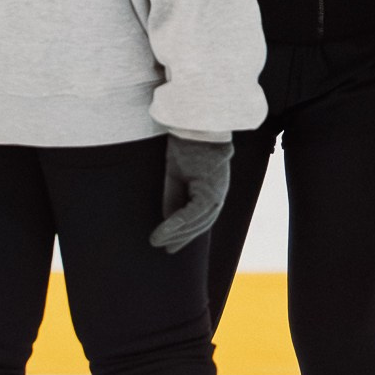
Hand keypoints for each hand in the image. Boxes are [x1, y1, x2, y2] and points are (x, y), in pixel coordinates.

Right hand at [153, 136, 232, 251]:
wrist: (196, 127)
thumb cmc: (188, 146)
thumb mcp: (178, 176)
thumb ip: (176, 198)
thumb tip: (169, 221)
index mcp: (213, 190)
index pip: (201, 219)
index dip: (186, 234)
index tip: (171, 246)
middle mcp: (218, 194)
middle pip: (201, 223)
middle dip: (182, 238)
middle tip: (164, 248)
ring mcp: (217, 192)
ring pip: (197, 221)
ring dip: (176, 233)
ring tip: (156, 241)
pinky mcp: (210, 189)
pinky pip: (193, 212)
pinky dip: (178, 223)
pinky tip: (163, 231)